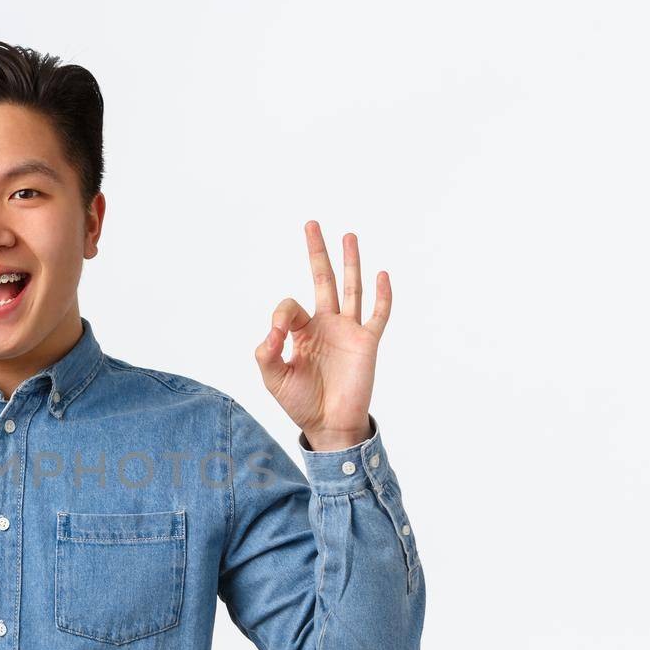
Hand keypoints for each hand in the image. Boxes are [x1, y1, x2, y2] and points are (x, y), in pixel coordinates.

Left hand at [255, 221, 390, 448]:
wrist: (328, 425)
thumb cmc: (300, 402)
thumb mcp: (273, 377)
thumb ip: (267, 351)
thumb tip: (274, 329)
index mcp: (302, 332)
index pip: (290, 306)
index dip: (281, 315)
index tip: (279, 336)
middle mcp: (326, 325)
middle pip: (322, 280)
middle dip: (316, 253)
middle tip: (311, 224)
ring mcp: (348, 331)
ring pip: (351, 289)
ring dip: (350, 262)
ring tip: (348, 236)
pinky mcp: (367, 343)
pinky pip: (377, 314)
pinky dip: (382, 295)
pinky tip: (382, 274)